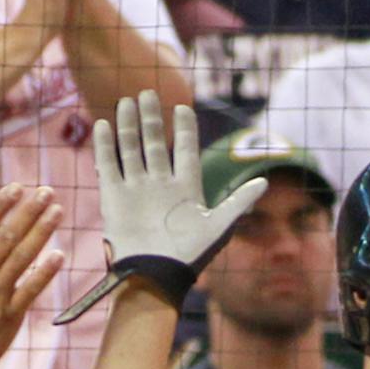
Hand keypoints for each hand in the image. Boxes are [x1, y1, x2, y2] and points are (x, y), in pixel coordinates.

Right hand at [0, 183, 65, 368]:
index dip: (1, 204)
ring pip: (22, 257)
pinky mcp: (8, 316)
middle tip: (47, 192)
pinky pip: (30, 290)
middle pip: (8, 236)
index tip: (17, 187)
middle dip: (29, 211)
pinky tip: (58, 255)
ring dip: (42, 232)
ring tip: (57, 212)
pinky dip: (45, 272)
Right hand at [55, 93, 266, 324]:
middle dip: (153, 119)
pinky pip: (109, 167)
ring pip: (132, 150)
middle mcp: (160, 185)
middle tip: (147, 93)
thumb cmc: (188, 255)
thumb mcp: (219, 226)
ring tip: (127, 101)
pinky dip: (105, 147)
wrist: (154, 275)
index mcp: (185, 188)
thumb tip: (265, 182)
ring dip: (129, 126)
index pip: (186, 150)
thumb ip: (239, 202)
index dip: (185, 129)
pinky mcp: (114, 198)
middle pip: (156, 144)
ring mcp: (136, 190)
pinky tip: (104, 126)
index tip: (182, 108)